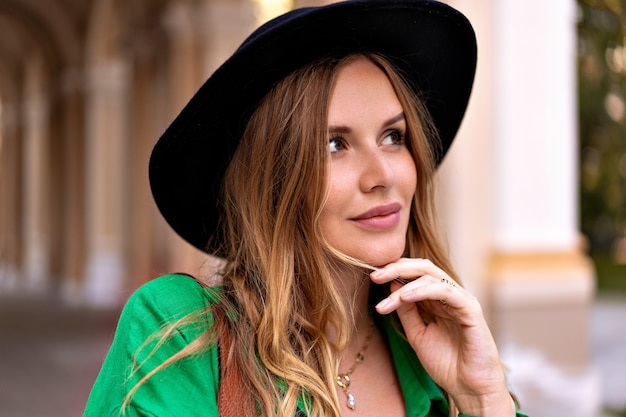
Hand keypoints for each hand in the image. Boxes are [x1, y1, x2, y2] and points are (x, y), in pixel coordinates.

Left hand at [370, 258, 515, 416]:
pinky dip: (423, 290)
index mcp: (439, 300)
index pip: (416, 274)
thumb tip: (391, 286)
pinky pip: (445, 291)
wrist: (470, 389)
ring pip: (431, 276)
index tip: (372, 277)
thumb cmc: (447, 364)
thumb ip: (406, 311)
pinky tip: (404, 297)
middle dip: (396, 268)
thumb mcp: (417, 334)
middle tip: (374, 275)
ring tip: (385, 290)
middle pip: (423, 267)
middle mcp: (451, 295)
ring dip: (404, 282)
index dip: (394, 271)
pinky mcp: (471, 309)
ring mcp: (462, 300)